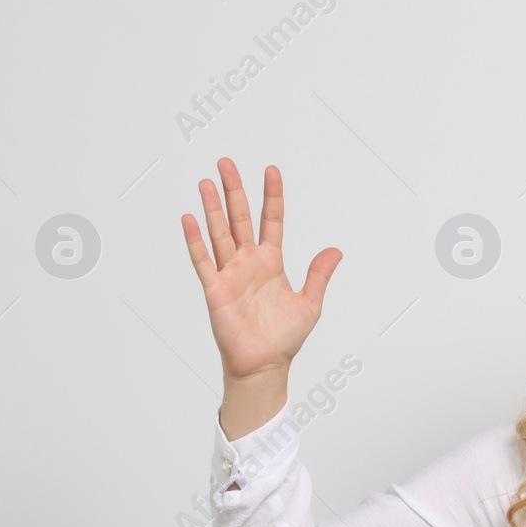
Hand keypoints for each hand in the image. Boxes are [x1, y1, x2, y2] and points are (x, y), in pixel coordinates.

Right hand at [181, 158, 340, 382]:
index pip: (271, 220)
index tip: (271, 170)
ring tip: (207, 182)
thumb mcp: (310, 302)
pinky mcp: (215, 289)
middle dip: (234, 190)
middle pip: (239, 218)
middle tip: (226, 162)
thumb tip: (336, 250)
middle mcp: (248, 262)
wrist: (265, 364)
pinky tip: (189, 218)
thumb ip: (319, 275)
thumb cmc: (284, 337)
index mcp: (271, 262)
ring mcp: (229, 274)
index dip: (272, 196)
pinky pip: (203, 261)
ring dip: (212, 208)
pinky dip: (195, 240)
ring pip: (219, 233)